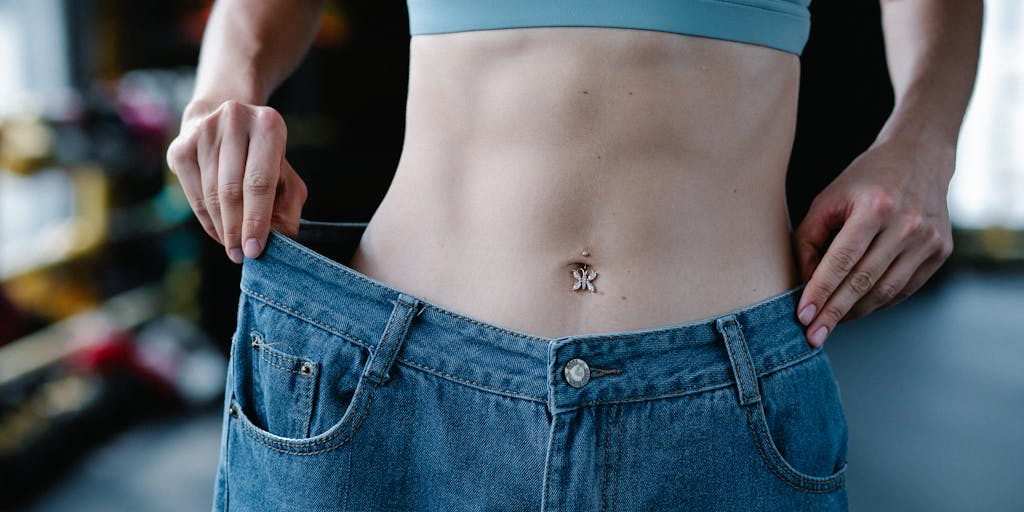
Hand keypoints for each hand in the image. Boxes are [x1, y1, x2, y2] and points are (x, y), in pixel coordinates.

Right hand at [166, 99, 307, 262]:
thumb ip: (288, 209)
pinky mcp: (181, 147)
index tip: (255, 250)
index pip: (259, 182)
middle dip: (236, 230)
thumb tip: (278, 241)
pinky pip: (193, 195)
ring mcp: (203, 132)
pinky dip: (207, 220)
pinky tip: (219, 231)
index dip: (256, 220)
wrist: (225, 126)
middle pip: (231, 190)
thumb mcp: (287, 179)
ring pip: (211, 194)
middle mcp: (234, 121)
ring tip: (232, 247)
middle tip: (241, 256)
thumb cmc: (263, 161)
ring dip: (222, 228)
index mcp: (268, 125)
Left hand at [791, 138, 954, 346]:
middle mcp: (907, 225)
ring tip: (831, 325)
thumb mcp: (828, 199)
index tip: (803, 317)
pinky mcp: (940, 251)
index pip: (842, 260)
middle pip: (863, 281)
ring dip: (855, 313)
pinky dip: (878, 303)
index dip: (820, 291)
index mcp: (876, 207)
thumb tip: (803, 284)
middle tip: (813, 337)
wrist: (919, 157)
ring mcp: (928, 240)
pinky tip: (856, 310)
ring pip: (886, 291)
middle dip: (834, 313)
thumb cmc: (863, 180)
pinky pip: (904, 289)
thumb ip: (809, 239)